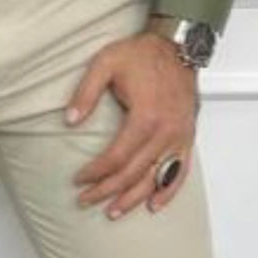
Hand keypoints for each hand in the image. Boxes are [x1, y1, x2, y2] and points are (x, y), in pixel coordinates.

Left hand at [65, 32, 198, 217]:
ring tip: (114, 211)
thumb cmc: (142, 54)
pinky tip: (155, 204)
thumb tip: (69, 120)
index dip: (96, 172)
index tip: (79, 179)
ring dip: (134, 198)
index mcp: (145, 116)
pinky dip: (168, 190)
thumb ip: (85, 93)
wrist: (177, 45)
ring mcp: (179, 136)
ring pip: (156, 177)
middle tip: (86, 200)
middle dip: (108, 190)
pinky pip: (180, 170)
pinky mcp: (187, 136)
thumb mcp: (105, 64)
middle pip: (134, 173)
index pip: (116, 157)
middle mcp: (165, 131)